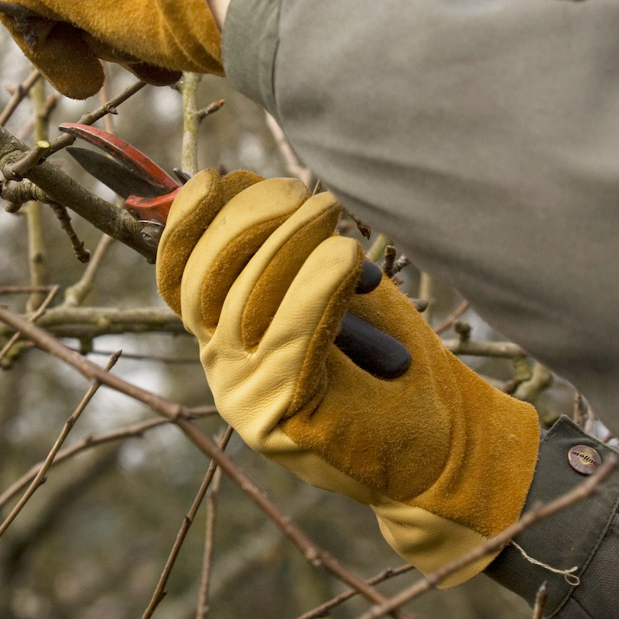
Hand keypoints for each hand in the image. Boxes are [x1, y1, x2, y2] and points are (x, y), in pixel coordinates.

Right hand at [156, 170, 539, 584]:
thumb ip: (282, 246)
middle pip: (201, 285)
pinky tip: (345, 256)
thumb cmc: (387, 355)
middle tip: (299, 191)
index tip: (217, 177)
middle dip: (243, 223)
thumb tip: (242, 183)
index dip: (186, 223)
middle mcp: (224, 368)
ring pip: (244, 307)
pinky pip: (288, 342)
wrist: (443, 441)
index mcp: (225, 334)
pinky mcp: (283, 419)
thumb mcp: (327, 285)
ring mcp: (247, 398)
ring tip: (330, 210)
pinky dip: (314, 290)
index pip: (176, 276)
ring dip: (288, 244)